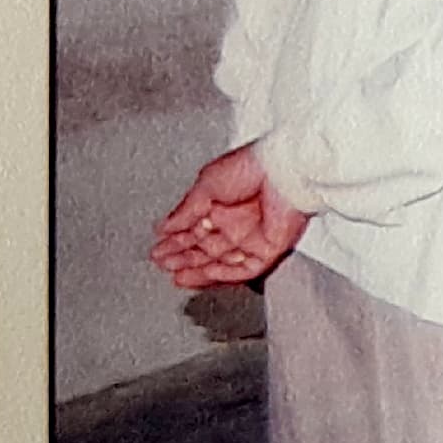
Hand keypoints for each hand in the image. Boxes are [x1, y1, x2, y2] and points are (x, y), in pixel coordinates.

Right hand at [151, 142, 309, 290]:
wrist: (283, 170)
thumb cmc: (252, 166)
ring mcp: (253, 236)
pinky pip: (246, 269)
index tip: (159, 250)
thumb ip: (186, 211)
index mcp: (221, 204)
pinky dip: (224, 274)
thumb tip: (165, 226)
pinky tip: (204, 275)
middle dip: (183, 258)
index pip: (194, 230)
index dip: (175, 242)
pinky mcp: (270, 248)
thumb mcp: (206, 186)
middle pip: (206, 249)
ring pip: (223, 262)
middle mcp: (237, 222)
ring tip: (178, 276)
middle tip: (163, 264)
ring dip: (199, 271)